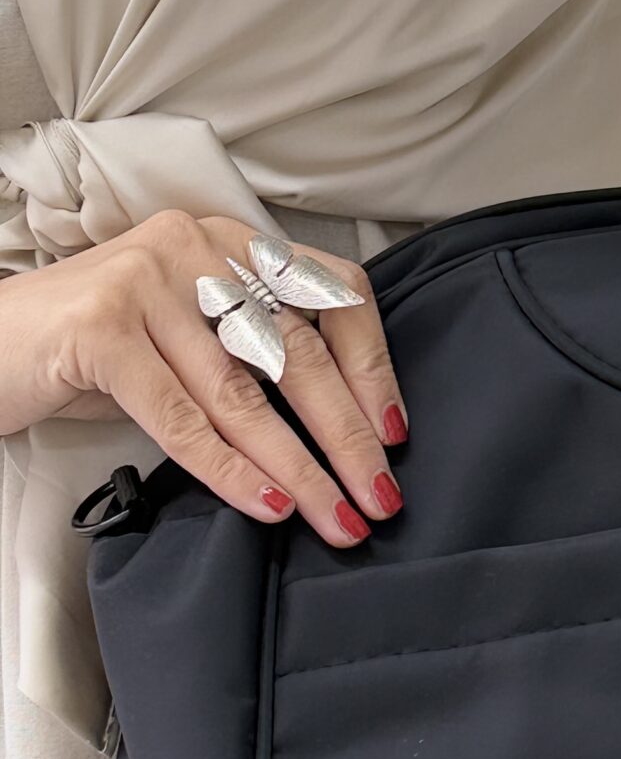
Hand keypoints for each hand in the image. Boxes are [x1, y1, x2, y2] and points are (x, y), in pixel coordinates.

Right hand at [0, 210, 405, 544]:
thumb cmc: (88, 351)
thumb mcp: (182, 337)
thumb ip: (249, 356)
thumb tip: (339, 426)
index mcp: (227, 242)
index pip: (331, 294)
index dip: (372, 366)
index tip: (394, 433)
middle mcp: (196, 247)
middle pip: (298, 349)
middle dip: (347, 434)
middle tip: (380, 497)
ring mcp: (148, 281)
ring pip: (244, 392)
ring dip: (299, 466)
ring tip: (335, 516)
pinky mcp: (102, 329)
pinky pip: (183, 417)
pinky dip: (230, 469)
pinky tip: (267, 504)